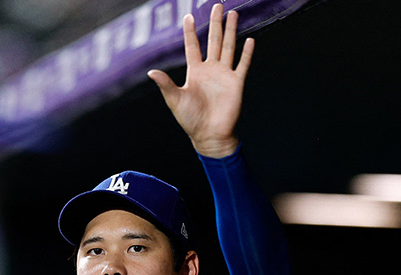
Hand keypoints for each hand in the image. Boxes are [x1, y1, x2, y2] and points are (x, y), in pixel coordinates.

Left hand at [148, 3, 253, 157]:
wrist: (209, 135)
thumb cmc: (190, 120)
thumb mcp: (175, 100)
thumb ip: (165, 84)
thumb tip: (151, 72)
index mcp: (194, 72)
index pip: (192, 46)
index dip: (190, 32)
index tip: (188, 16)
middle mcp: (210, 70)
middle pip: (213, 41)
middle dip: (215, 23)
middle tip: (217, 6)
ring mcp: (224, 75)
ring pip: (228, 47)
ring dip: (230, 31)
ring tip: (233, 14)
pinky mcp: (236, 83)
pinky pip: (242, 65)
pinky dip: (246, 53)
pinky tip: (249, 40)